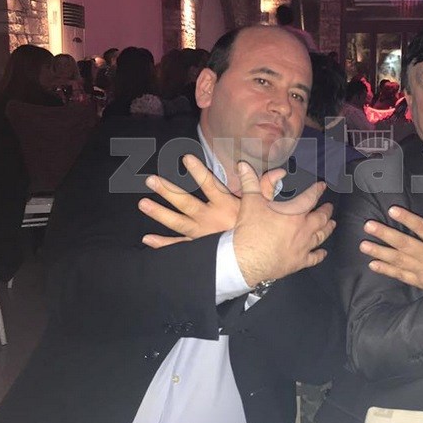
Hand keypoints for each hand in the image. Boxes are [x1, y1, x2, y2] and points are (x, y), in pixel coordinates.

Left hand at [138, 154, 283, 247]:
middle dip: (167, 191)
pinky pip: (178, 247)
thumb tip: (280, 171)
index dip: (197, 171)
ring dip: (159, 213)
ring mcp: (201, 235)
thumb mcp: (265, 210)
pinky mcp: (198, 250)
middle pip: (185, 203)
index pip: (209, 184)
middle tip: (150, 180)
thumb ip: (267, 188)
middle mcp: (210, 219)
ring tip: (143, 203)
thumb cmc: (259, 234)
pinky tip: (147, 239)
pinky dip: (162, 244)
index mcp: (225, 206)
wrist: (255, 263)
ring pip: (177, 222)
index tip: (185, 158)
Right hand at [232, 162, 335, 287]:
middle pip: (320, 218)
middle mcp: (303, 229)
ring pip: (321, 236)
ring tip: (332, 224)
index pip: (310, 197)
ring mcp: (303, 247)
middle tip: (330, 207)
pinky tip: (323, 253)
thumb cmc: (251, 230)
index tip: (322, 186)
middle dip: (326, 211)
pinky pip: (314, 258)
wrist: (247, 260)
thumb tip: (244, 165)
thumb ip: (250, 182)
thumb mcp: (250, 201)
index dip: (317, 190)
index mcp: (294, 213)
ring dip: (327, 229)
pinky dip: (320, 255)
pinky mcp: (299, 262)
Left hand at [361, 200, 422, 292]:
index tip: (392, 209)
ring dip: (379, 253)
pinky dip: (387, 270)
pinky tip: (373, 264)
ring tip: (363, 245)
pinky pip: (401, 276)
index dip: (407, 219)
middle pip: (404, 244)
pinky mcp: (422, 282)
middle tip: (368, 226)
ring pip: (398, 260)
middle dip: (384, 235)